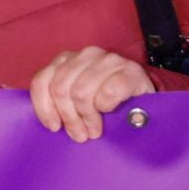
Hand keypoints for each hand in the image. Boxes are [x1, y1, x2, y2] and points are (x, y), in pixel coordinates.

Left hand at [29, 47, 151, 142]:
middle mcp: (86, 55)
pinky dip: (106, 106)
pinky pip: (108, 91)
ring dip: (87, 117)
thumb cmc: (107, 102)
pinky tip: (109, 111)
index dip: (44, 107)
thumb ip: (59, 101)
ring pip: (81, 92)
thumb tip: (48, 122)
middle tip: (80, 134)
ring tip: (94, 130)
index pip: (42, 81)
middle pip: (61, 89)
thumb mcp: (77, 100)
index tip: (54, 126)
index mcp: (67, 59)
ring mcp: (109, 60)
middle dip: (69, 117)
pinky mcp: (131, 70)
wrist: (146, 101)